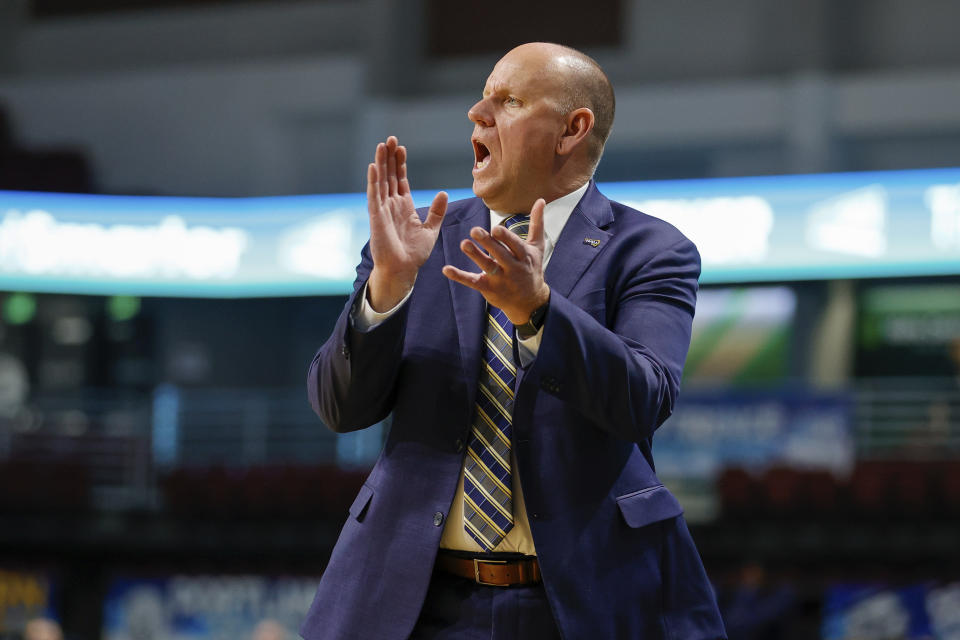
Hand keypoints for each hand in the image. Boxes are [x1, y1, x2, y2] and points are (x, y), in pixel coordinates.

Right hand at [367, 136, 447, 310]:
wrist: (403, 270)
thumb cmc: (414, 254)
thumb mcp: (431, 230)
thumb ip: (437, 212)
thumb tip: (443, 192)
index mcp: (404, 207)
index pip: (400, 180)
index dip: (400, 164)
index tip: (401, 148)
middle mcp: (391, 205)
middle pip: (389, 176)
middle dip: (389, 157)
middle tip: (390, 139)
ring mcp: (382, 210)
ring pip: (381, 181)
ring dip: (381, 164)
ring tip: (382, 146)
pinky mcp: (376, 217)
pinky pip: (374, 196)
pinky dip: (373, 181)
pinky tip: (373, 166)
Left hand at [442, 198, 550, 324]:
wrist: (530, 301)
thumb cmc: (532, 268)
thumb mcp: (537, 247)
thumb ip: (537, 223)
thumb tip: (541, 200)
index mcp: (524, 256)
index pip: (515, 245)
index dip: (505, 238)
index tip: (495, 228)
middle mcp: (513, 268)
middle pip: (500, 255)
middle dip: (488, 244)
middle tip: (475, 231)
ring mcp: (500, 279)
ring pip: (487, 266)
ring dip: (475, 255)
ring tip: (464, 244)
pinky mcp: (488, 288)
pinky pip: (473, 282)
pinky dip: (459, 276)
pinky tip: (447, 269)